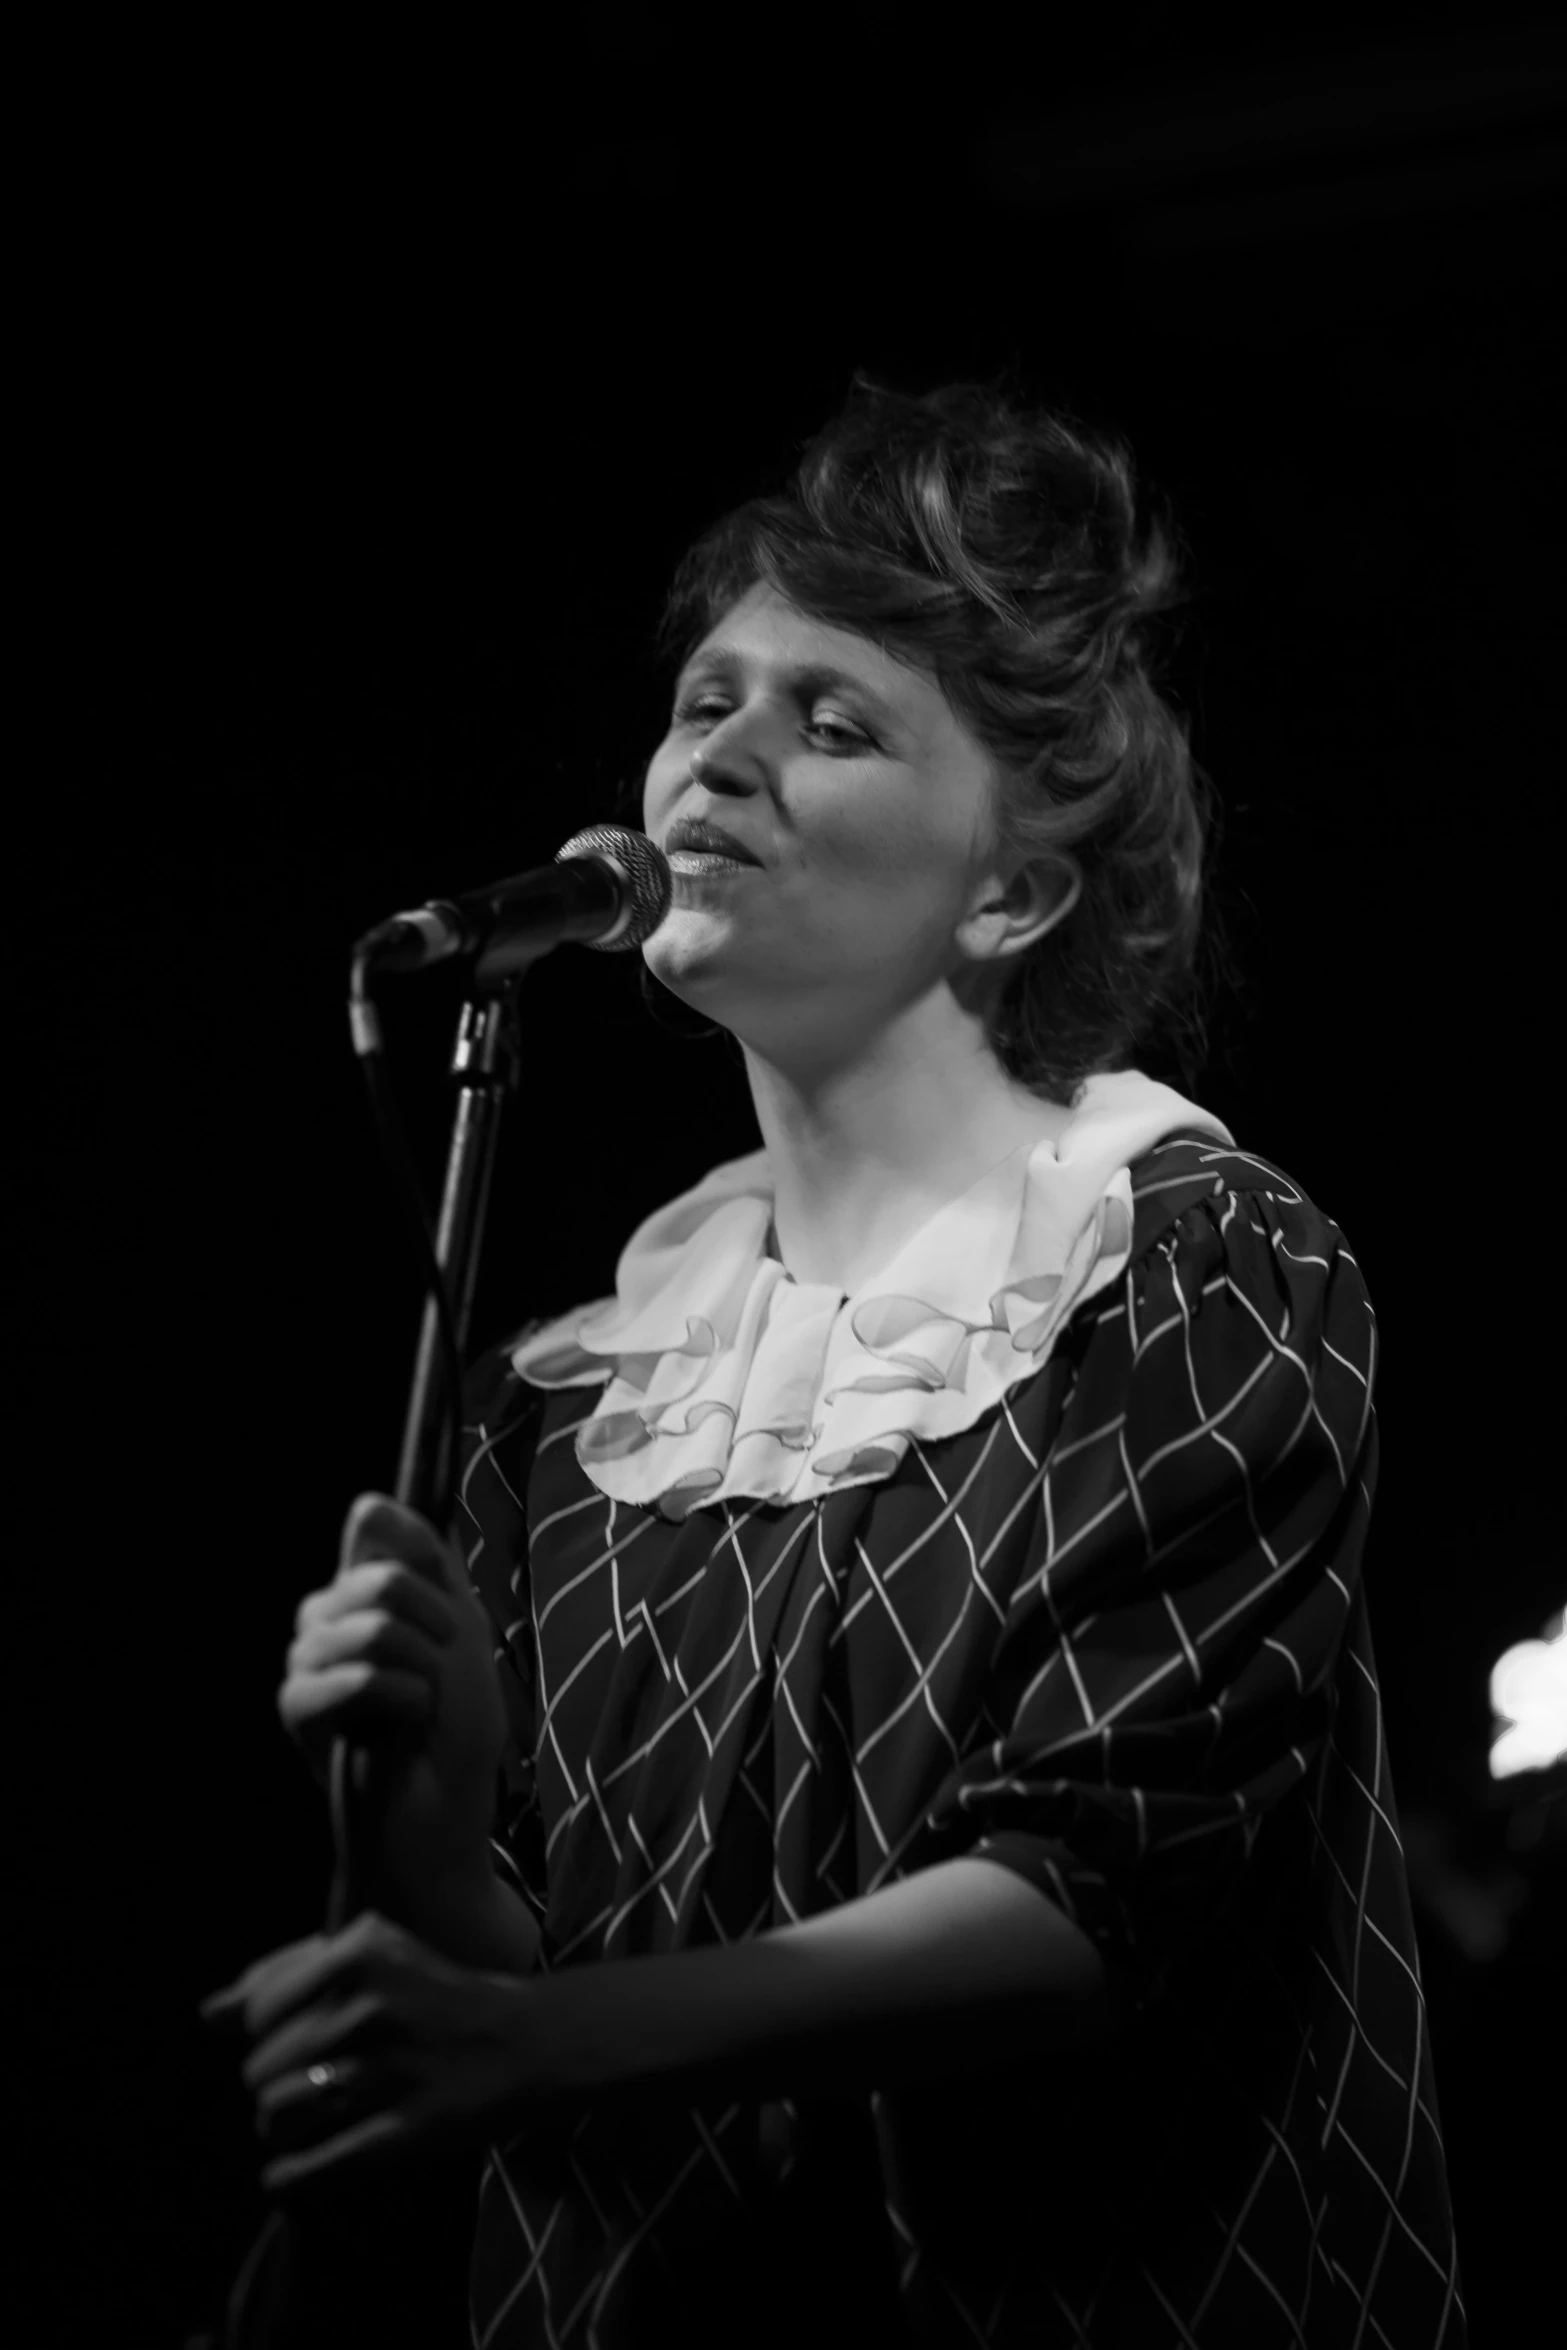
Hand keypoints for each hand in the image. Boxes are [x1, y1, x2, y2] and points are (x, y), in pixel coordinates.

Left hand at [201, 1910, 552, 2192]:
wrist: (526, 2039)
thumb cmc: (434, 1995)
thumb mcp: (369, 1957)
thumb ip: (286, 1976)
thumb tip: (208, 2014)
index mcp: (356, 1953)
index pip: (255, 2013)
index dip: (268, 2034)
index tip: (304, 2037)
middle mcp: (369, 2005)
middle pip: (260, 2069)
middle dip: (279, 2082)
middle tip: (324, 2080)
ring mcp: (388, 2069)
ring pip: (278, 2116)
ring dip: (287, 2128)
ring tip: (318, 2119)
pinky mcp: (407, 2130)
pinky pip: (315, 2166)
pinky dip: (292, 2178)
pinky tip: (292, 2174)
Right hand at [279, 1492, 508, 1888]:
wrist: (442, 1815)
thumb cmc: (457, 1729)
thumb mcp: (461, 1629)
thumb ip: (424, 1561)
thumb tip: (367, 1500)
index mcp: (365, 1590)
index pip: (376, 1524)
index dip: (424, 1557)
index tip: (447, 1609)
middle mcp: (327, 1615)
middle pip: (385, 1578)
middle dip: (436, 1630)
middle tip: (436, 1677)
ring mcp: (307, 1658)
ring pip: (375, 1628)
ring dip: (421, 1674)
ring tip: (416, 1710)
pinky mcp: (296, 1707)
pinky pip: (353, 1678)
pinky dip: (398, 1703)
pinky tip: (396, 1730)